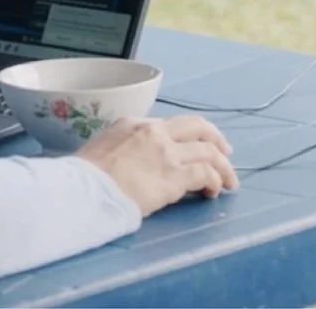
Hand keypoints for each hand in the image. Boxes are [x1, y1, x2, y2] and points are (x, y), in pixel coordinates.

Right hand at [76, 115, 237, 213]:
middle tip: (225, 152)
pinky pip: (205, 173)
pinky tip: (214, 191)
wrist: (86, 189)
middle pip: (197, 127)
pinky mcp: (176, 175)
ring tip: (229, 181)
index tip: (194, 145)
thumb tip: (132, 162)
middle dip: (215, 138)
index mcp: (134, 124)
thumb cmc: (86, 175)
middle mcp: (156, 132)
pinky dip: (215, 181)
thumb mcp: (102, 147)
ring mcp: (168, 153)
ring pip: (208, 151)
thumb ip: (123, 148)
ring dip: (223, 166)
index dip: (187, 135)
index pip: (171, 125)